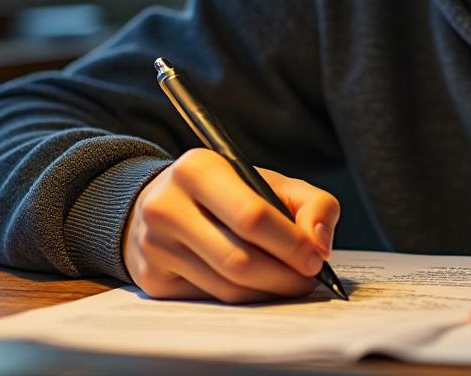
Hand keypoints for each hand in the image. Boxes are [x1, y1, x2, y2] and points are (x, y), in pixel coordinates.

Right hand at [122, 148, 339, 302]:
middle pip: (239, 260)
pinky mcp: (152, 277)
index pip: (252, 217)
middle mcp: (167, 206)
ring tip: (290, 284)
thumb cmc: (228, 192)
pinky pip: (210, 300)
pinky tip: (258, 287)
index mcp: (198, 170)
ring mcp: (154, 245)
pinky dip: (244, 298)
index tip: (316, 259)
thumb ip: (312, 203)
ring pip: (226, 287)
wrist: (162, 202)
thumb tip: (319, 244)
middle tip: (308, 280)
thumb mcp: (271, 182)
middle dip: (284, 276)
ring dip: (268, 292)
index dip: (291, 244)